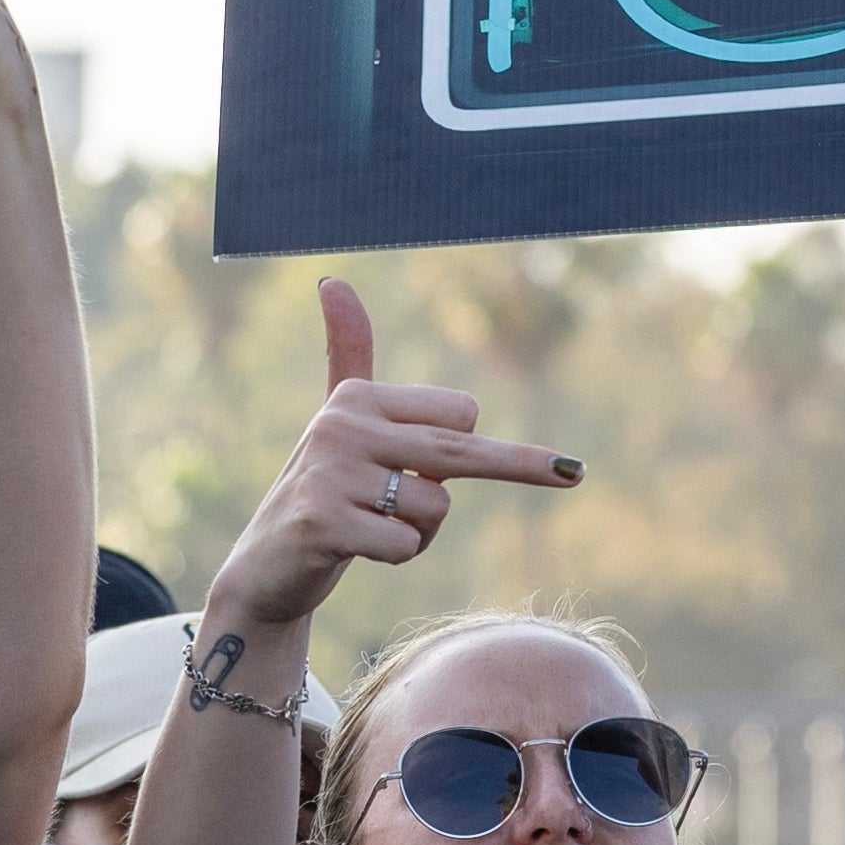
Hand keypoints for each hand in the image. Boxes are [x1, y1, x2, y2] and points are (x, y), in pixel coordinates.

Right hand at [204, 287, 576, 642]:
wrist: (267, 565)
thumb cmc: (322, 489)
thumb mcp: (341, 420)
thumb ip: (348, 353)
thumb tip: (333, 280)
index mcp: (358, 396)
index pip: (459, 414)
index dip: (461, 449)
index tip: (426, 467)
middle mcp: (342, 425)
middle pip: (459, 449)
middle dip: (524, 464)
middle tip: (577, 473)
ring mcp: (331, 474)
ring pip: (434, 508)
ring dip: (418, 533)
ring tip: (369, 529)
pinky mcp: (325, 523)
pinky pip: (406, 544)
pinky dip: (395, 556)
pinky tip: (354, 550)